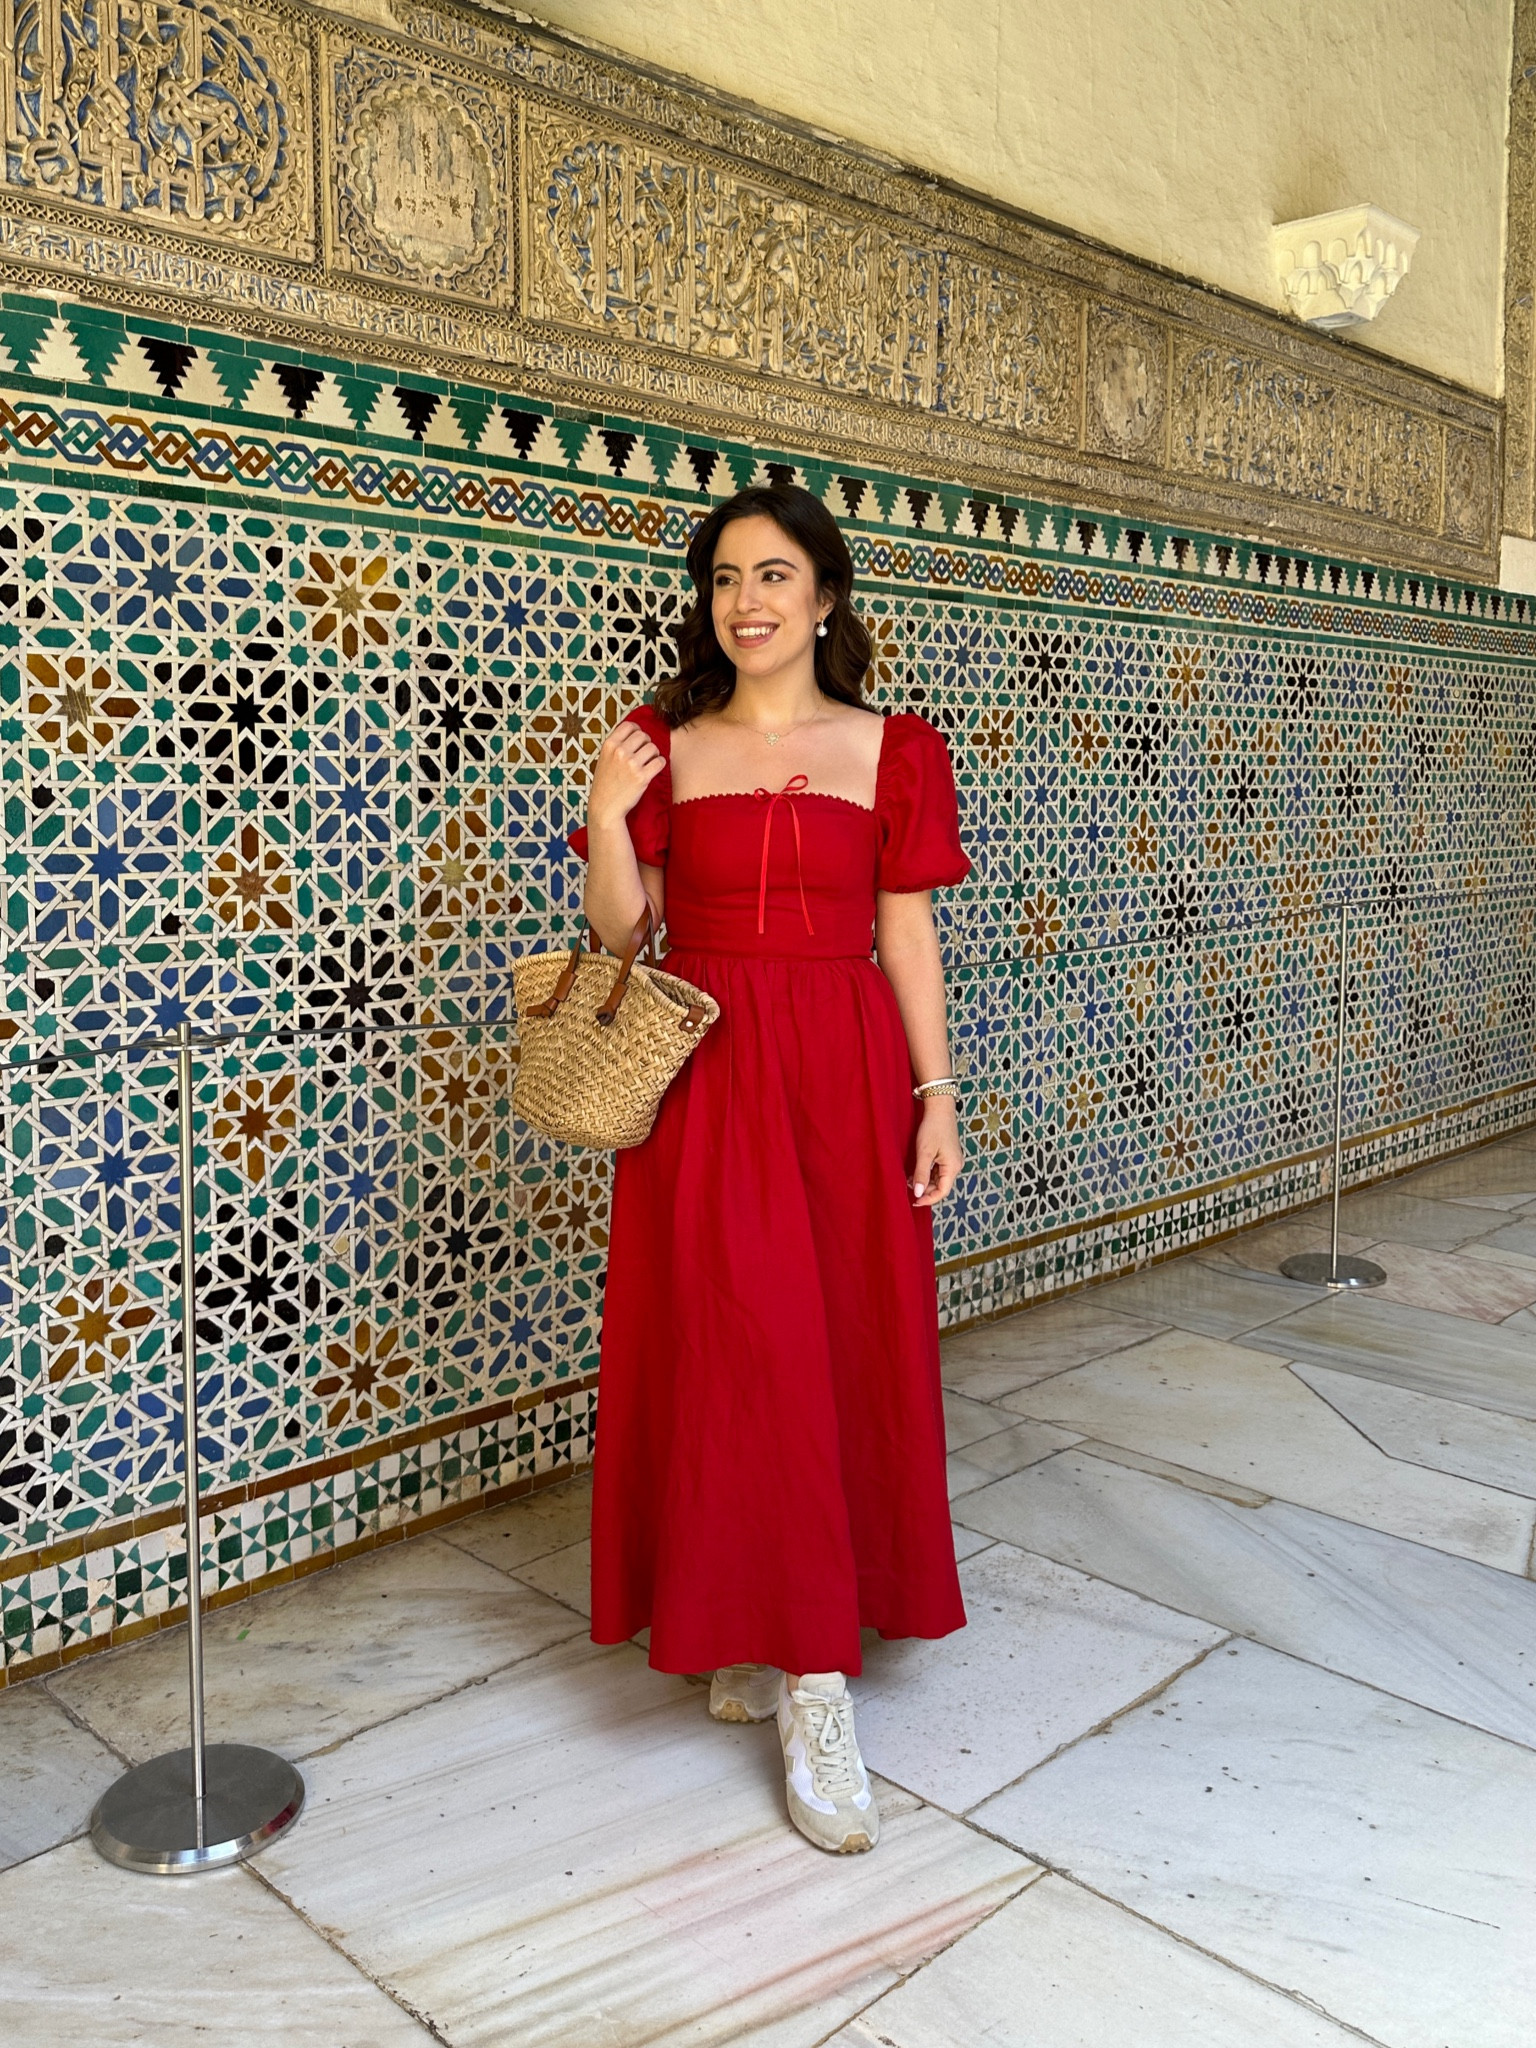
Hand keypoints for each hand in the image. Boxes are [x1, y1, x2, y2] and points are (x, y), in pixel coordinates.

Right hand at [588, 718, 665, 832]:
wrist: (605, 807)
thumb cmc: (605, 784)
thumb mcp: (604, 759)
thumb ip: (616, 745)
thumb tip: (634, 732)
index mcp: (609, 745)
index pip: (629, 726)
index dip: (637, 730)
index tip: (638, 739)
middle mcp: (620, 752)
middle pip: (643, 735)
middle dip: (646, 743)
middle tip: (644, 754)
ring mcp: (631, 764)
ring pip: (653, 747)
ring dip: (654, 754)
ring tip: (648, 763)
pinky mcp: (642, 777)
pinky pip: (660, 762)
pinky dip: (659, 764)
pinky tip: (653, 770)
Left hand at [911, 1098, 960, 1207]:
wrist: (939, 1108)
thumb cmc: (933, 1128)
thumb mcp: (924, 1153)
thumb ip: (921, 1174)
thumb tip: (918, 1193)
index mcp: (953, 1167)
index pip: (942, 1192)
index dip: (928, 1199)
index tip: (914, 1201)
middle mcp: (956, 1165)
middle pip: (941, 1186)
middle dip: (925, 1189)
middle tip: (908, 1188)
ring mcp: (953, 1160)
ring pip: (939, 1178)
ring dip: (925, 1181)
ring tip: (910, 1179)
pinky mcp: (948, 1155)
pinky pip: (938, 1170)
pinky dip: (927, 1173)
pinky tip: (916, 1171)